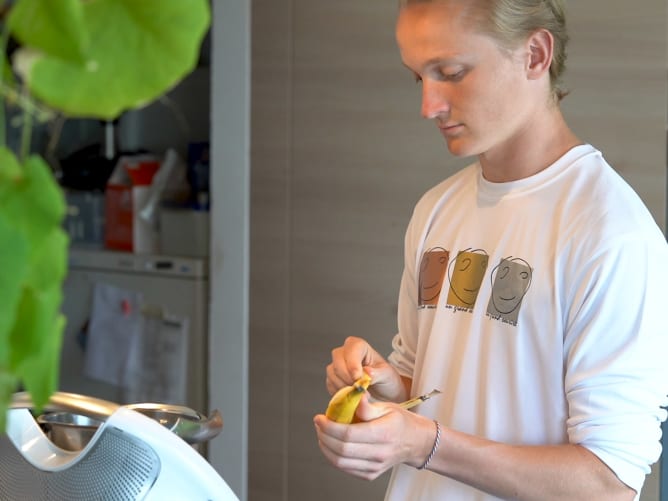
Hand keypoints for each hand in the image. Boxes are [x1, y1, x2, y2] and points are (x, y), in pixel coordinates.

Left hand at [314, 393, 435, 479]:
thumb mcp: (387, 407)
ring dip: (326, 448)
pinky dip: (334, 457)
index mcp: (383, 434)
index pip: (348, 434)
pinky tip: (331, 445)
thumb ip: (367, 406)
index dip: (329, 427)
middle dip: (324, 436)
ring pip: (341, 462)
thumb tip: (353, 397)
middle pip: (342, 450)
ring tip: (322, 434)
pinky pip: (346, 468)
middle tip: (319, 424)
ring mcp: (375, 467)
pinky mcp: (371, 474)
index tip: (319, 417)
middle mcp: (379, 453)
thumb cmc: (400, 422)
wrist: (415, 442)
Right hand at [326, 336, 407, 401]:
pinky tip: (350, 396)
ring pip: (332, 373)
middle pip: (338, 360)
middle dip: (347, 377)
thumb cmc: (385, 379)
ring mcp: (337, 365)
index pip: (352, 349)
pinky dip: (339, 392)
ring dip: (343, 386)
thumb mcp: (387, 375)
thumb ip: (378, 373)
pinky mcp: (333, 378)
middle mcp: (345, 352)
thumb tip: (367, 372)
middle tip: (358, 389)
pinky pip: (330, 384)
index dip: (353, 364)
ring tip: (357, 394)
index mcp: (359, 346)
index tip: (358, 378)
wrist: (382, 392)